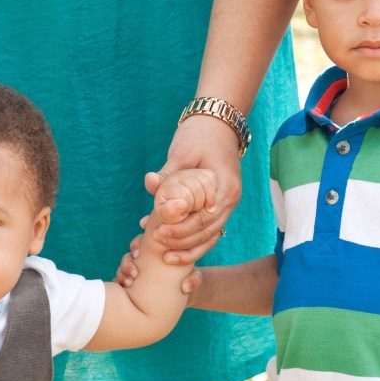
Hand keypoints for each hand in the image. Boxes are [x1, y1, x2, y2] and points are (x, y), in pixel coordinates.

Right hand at [115, 233, 202, 297]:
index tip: (141, 248)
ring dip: (125, 267)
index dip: (141, 238)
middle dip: (133, 250)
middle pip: (135, 246)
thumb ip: (194, 281)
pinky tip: (126, 286)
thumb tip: (185, 287)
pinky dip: (120, 279)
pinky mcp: (132, 280)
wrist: (183, 295)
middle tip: (136, 256)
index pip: (149, 236)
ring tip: (131, 278)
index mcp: (161, 247)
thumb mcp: (195, 279)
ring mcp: (138, 266)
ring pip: (126, 261)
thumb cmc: (190, 282)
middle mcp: (147, 255)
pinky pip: (121, 276)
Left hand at [147, 114, 242, 263]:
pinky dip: (192, 241)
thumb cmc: (199, 135)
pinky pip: (208, 230)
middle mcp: (230, 199)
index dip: (181, 230)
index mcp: (224, 187)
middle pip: (208, 232)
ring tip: (165, 256)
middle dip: (182, 243)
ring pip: (211, 236)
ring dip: (188, 248)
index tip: (159, 233)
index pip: (204, 219)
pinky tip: (173, 248)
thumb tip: (149, 183)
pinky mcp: (219, 206)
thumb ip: (168, 174)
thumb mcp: (182, 153)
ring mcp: (227, 204)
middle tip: (158, 244)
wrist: (216, 124)